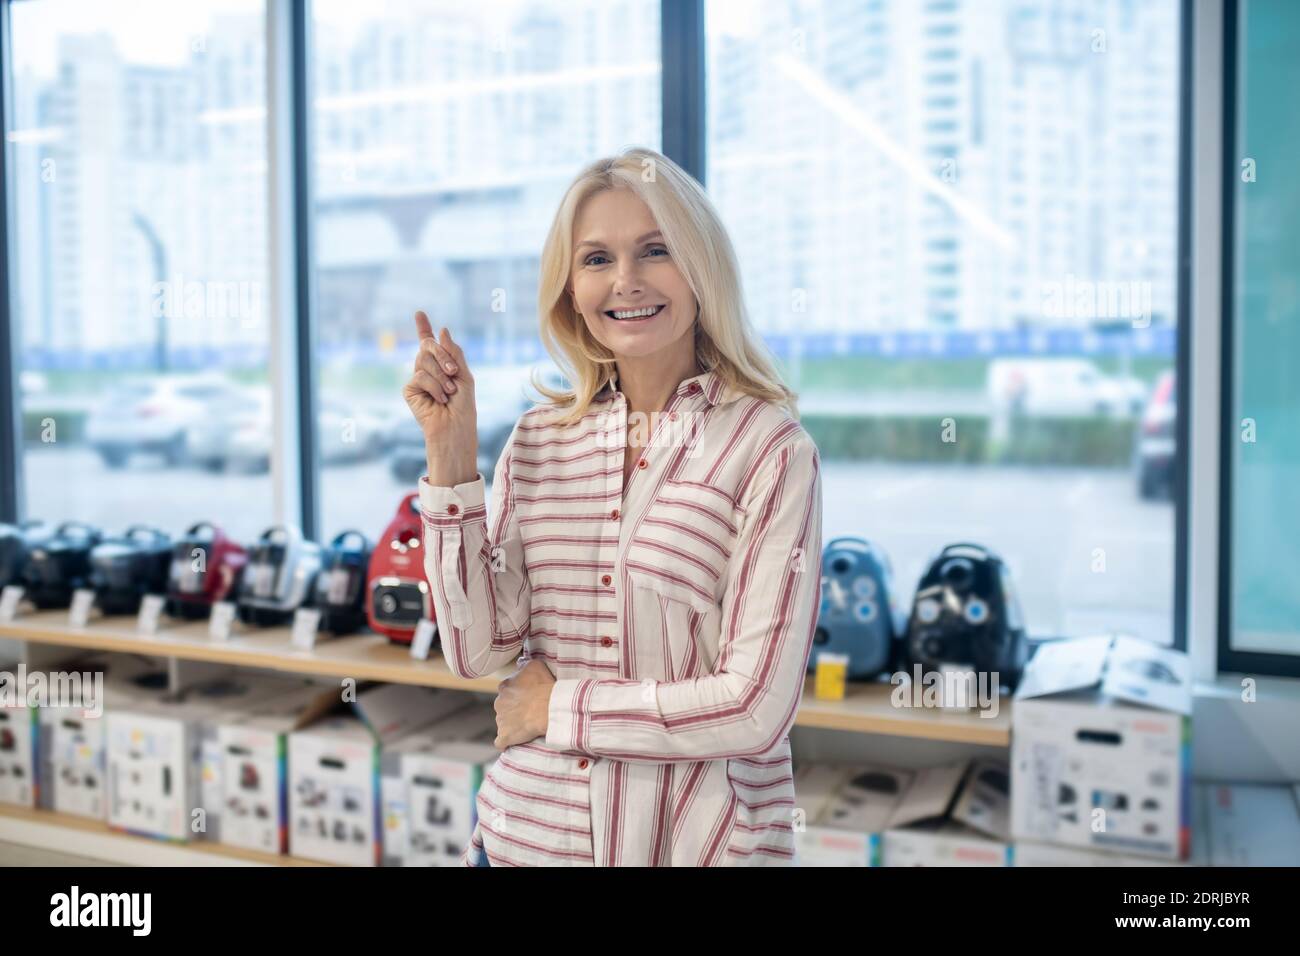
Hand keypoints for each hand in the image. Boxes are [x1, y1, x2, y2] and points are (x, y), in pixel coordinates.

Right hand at [403, 311, 477, 484]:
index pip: (431, 344)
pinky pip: (420, 376)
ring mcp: (417, 379)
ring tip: (450, 392)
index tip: (419, 313)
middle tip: (454, 372)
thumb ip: (454, 353)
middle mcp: (427, 370)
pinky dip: (434, 387)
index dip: (424, 328)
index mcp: (442, 366)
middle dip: (442, 355)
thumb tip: (442, 330)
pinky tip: (440, 400)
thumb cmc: (463, 406)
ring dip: (442, 376)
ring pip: (423, 360)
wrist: (456, 428)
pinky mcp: (410, 390)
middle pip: (427, 346)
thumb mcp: (465, 375)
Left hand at [492, 658, 554, 749]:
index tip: (530, 698)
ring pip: (504, 723)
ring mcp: (500, 720)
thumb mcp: (535, 665)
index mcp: (504, 686)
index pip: (508, 691)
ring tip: (528, 726)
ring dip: (513, 725)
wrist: (546, 707)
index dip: (519, 695)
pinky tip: (515, 740)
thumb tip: (520, 665)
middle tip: (530, 712)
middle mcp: (498, 702)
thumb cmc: (543, 685)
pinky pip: (501, 741)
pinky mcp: (504, 736)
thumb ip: (524, 665)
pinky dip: (507, 741)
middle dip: (515, 710)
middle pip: (505, 707)